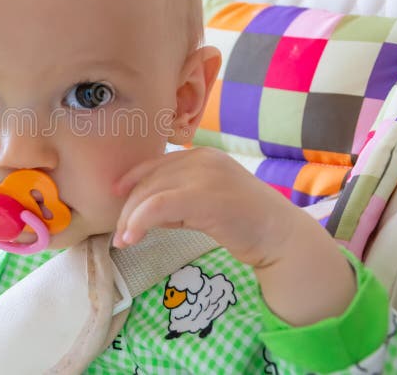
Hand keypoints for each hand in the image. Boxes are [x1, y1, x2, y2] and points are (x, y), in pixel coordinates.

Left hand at [113, 147, 294, 267]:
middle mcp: (201, 158)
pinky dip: (139, 222)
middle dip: (128, 208)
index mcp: (201, 155)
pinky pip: (158, 206)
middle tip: (119, 235)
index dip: (131, 180)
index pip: (156, 164)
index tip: (116, 197)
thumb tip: (138, 213)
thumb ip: (174, 201)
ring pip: (150, 193)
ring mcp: (203, 175)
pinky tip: (133, 238)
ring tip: (124, 241)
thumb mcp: (202, 204)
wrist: (280, 236)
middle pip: (149, 180)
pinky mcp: (204, 197)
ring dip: (130, 219)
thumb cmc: (243, 223)